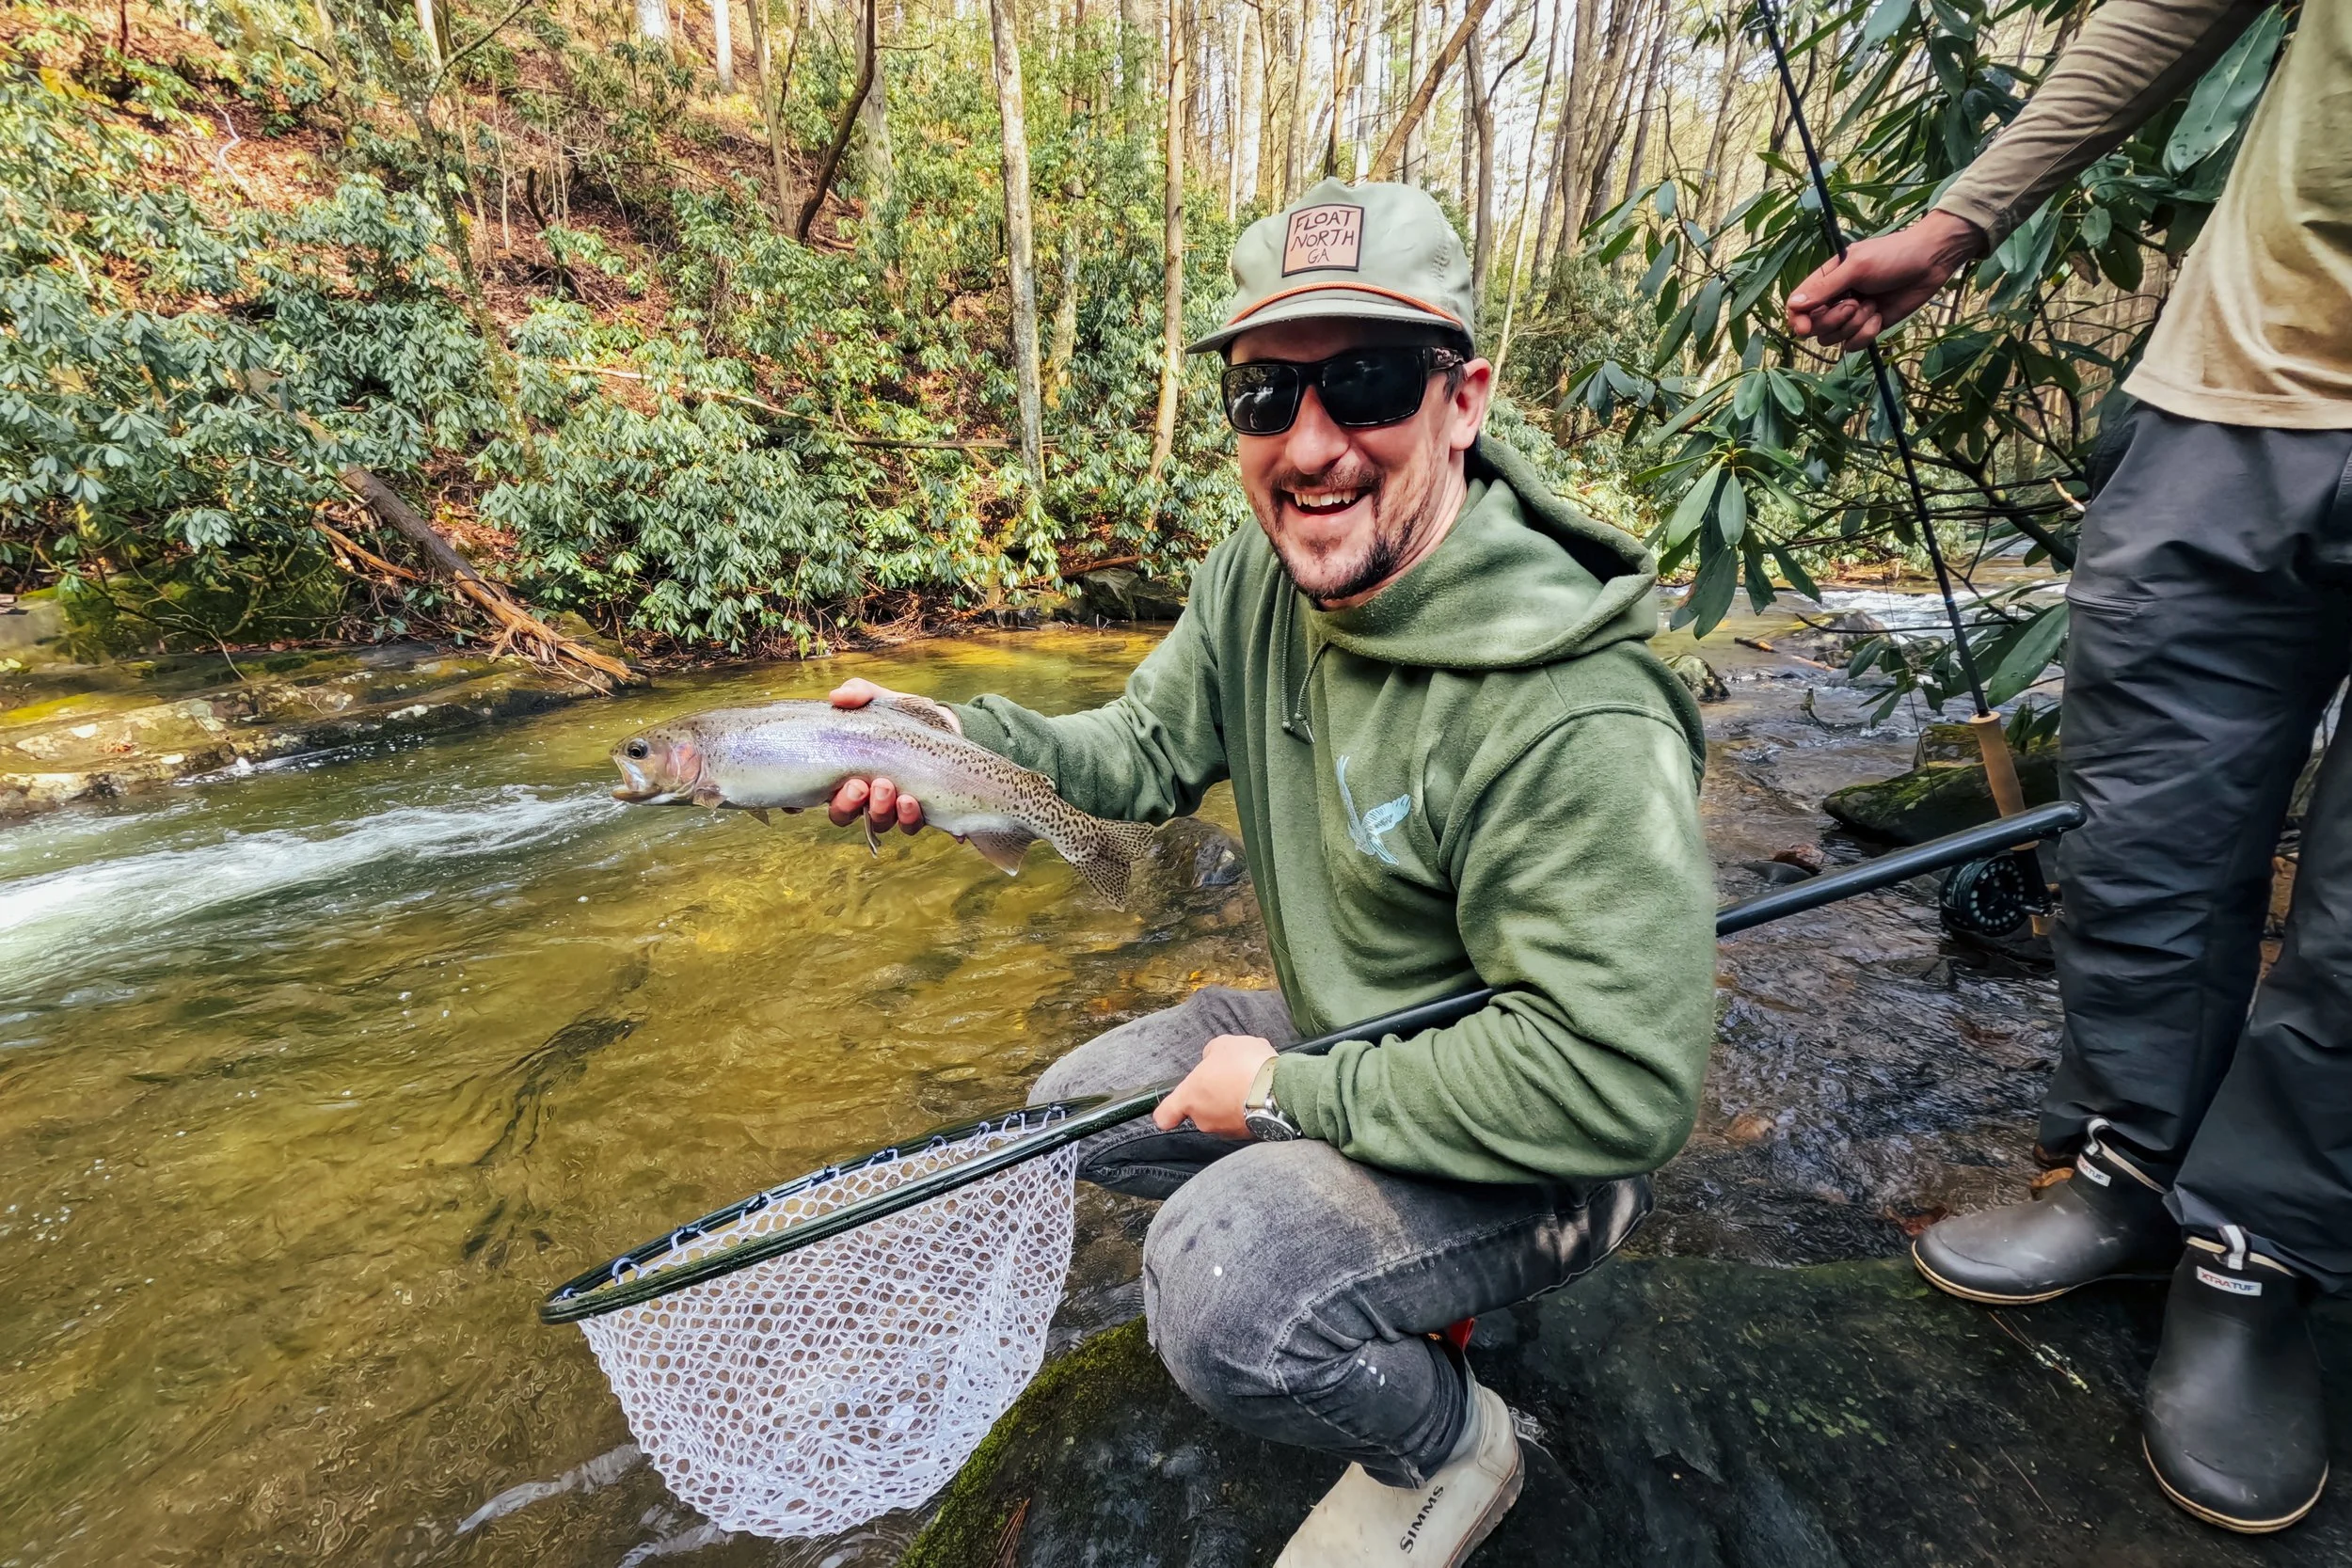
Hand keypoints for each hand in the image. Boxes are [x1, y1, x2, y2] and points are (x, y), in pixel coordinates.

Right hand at [826, 678, 953, 835]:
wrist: (944, 725)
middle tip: (859, 785)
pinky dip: (908, 817)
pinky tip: (910, 801)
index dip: (809, 804)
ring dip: (879, 810)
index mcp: (845, 771)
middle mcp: (864, 795)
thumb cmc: (900, 715)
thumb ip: (857, 693)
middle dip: (848, 804)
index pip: (818, 797)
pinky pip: (909, 825)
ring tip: (886, 787)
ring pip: (877, 822)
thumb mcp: (877, 698)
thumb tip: (836, 696)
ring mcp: (890, 806)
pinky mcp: (918, 810)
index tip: (816, 795)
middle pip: (843, 814)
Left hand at [1153, 1033, 1277, 1138]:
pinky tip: (1263, 1093)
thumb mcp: (1222, 1045)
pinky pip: (1244, 1120)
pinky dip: (1251, 1109)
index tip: (1173, 1108)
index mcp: (1190, 1097)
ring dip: (1233, 1102)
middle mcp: (1204, 1120)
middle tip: (1229, 1077)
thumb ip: (1211, 1054)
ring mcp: (1227, 1131)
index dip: (1168, 1113)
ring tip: (1251, 1083)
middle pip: (1201, 1111)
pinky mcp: (1249, 1136)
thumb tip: (1211, 1060)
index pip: (1165, 1116)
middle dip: (1212, 1096)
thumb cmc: (1244, 1066)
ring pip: (1224, 1115)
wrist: (1279, 1090)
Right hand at [1784, 210, 1985, 349]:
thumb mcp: (1856, 267)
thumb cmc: (1892, 256)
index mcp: (1826, 280)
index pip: (1798, 306)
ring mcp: (1851, 315)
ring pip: (1834, 338)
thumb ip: (1825, 287)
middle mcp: (1835, 299)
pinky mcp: (1868, 327)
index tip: (1805, 328)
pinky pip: (1854, 344)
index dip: (1798, 320)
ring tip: (1872, 306)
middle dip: (1834, 320)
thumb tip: (1793, 304)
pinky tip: (1880, 316)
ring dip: (1854, 326)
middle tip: (1855, 303)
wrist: (1930, 262)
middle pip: (1815, 327)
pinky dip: (1867, 334)